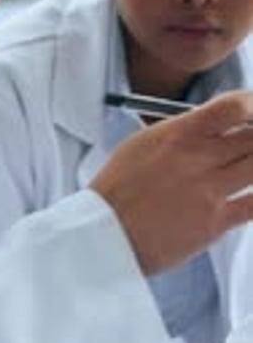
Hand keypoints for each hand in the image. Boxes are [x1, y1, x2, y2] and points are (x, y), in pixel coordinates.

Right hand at [90, 91, 252, 274]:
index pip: (234, 107)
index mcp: (178, 134)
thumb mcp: (142, 144)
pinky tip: (250, 197)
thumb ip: (182, 131)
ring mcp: (208, 191)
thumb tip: (212, 124)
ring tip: (246, 169)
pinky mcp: (214, 223)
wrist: (104, 235)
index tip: (252, 114)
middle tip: (249, 145)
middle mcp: (197, 159)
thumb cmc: (118, 191)